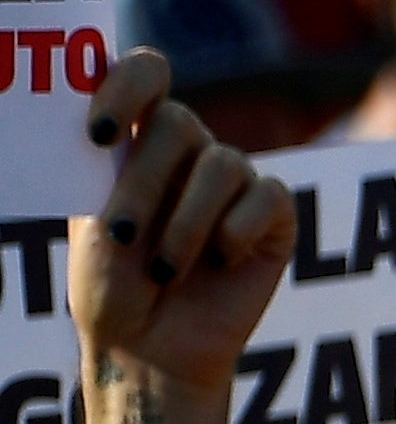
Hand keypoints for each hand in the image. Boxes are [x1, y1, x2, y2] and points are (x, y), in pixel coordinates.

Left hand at [68, 52, 295, 403]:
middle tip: (123, 236)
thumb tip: (118, 125)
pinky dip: (238, 230)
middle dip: (145, 184)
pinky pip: (268, 197)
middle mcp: (186, 152)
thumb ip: (110, 167)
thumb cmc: (111, 287)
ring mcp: (233, 183)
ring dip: (187, 221)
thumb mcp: (92, 220)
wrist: (150, 349)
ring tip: (168, 269)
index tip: (101, 136)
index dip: (126, 85)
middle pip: (179, 122)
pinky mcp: (274, 218)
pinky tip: (221, 262)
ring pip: (223, 164)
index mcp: (136, 139)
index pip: (146, 75)